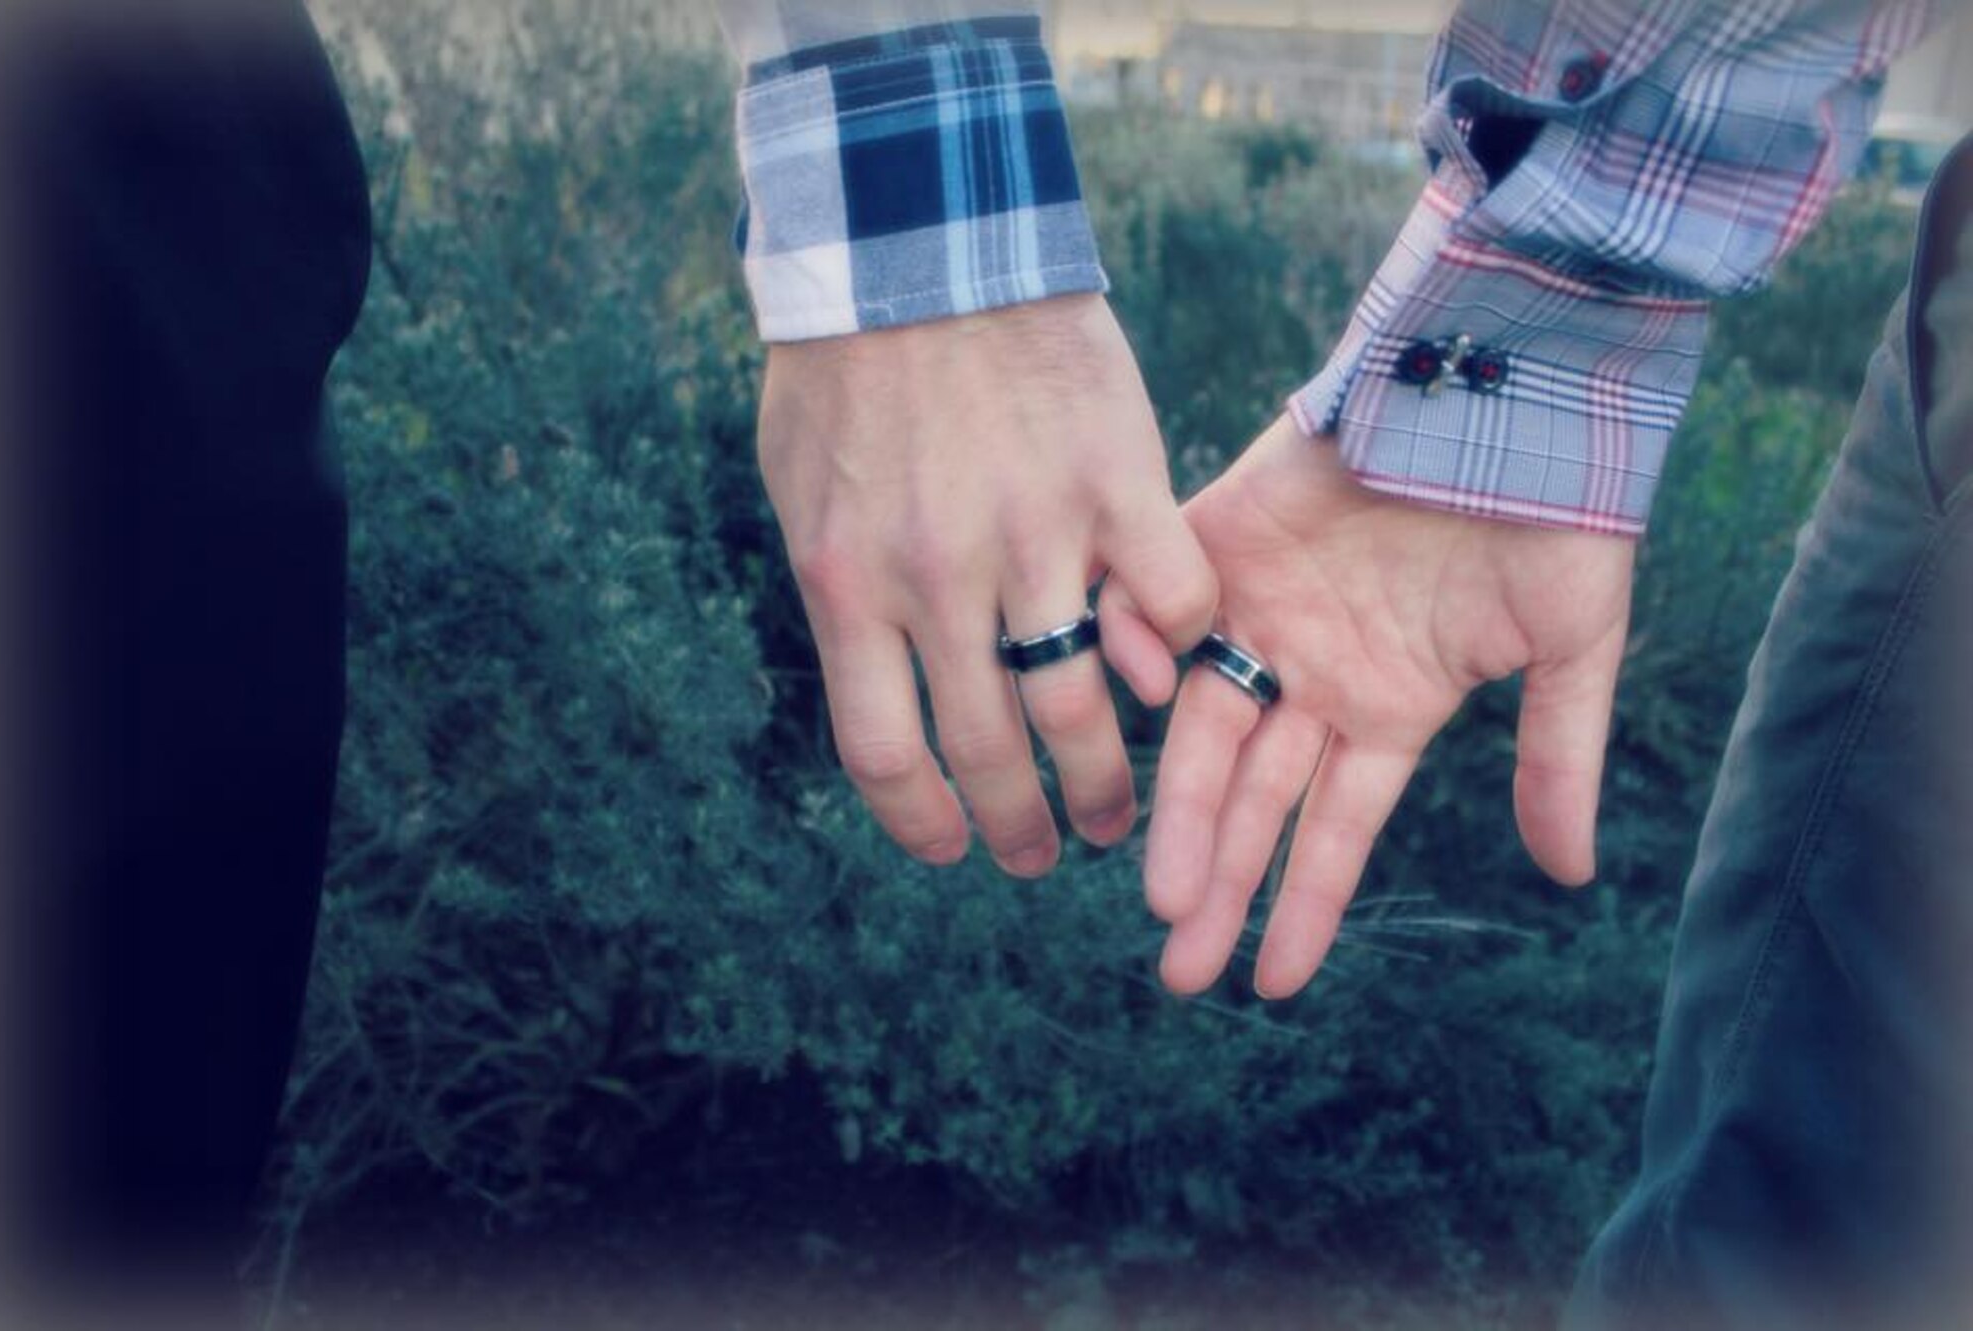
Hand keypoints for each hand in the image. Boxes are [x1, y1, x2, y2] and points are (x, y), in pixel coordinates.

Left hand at [759, 295, 1216, 875]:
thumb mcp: (809, 498)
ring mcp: (1032, 534)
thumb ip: (854, 603)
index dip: (922, 823)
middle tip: (1046, 852)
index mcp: (848, 586)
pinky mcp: (1116, 481)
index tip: (953, 851)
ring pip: (1084, 703)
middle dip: (1022, 827)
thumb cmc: (846, 377)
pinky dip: (1178, 647)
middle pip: (990, 751)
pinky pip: (1174, 601)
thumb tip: (939, 693)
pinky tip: (1171, 668)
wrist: (918, 244)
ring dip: (1106, 780)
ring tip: (1115, 815)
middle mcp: (939, 580)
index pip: (885, 754)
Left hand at [1131, 416, 1633, 996]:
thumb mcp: (1572, 649)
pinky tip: (1133, 707)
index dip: (1302, 903)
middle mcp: (1315, 671)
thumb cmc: (1560, 513)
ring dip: (1179, 809)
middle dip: (1220, 882)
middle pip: (1253, 797)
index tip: (1269, 982)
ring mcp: (1264, 609)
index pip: (1333, 827)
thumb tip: (1569, 876)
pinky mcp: (1219, 537)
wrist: (1518, 381)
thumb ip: (1557, 759)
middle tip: (1180, 969)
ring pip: (1203, 727)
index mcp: (1389, 706)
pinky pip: (1160, 605)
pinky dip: (1137, 648)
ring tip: (1158, 894)